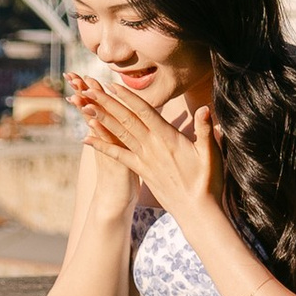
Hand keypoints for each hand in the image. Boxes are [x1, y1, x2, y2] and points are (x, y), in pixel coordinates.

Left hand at [69, 74, 221, 223]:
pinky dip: (101, 146)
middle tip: (89, 89)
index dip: (128, 97)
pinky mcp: (140, 170)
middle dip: (107, 103)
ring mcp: (144, 159)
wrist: (196, 211)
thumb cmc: (208, 181)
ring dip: (101, 119)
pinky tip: (86, 139)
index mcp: (168, 138)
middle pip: (126, 120)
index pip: (145, 112)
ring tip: (85, 106)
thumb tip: (204, 109)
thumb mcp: (211, 153)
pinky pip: (117, 155)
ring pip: (119, 134)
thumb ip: (205, 130)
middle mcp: (152, 146)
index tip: (113, 85)